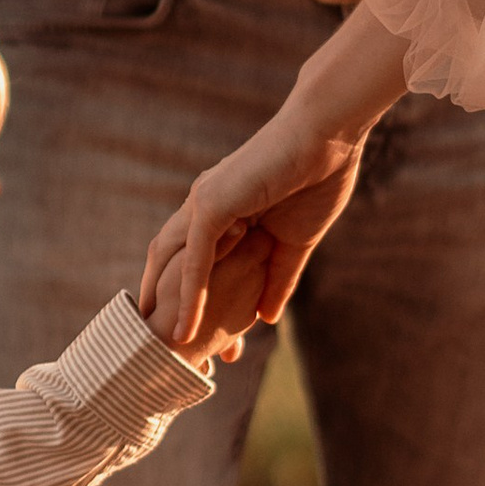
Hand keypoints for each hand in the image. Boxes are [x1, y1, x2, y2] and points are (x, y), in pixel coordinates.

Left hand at [141, 105, 367, 353]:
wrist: (330, 137)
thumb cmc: (319, 176)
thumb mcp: (295, 243)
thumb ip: (278, 278)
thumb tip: (267, 318)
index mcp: (222, 208)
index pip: (194, 259)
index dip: (187, 296)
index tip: (185, 334)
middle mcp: (204, 204)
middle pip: (171, 262)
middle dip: (162, 303)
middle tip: (154, 345)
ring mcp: (205, 203)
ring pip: (175, 264)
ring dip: (166, 307)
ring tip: (159, 349)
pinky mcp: (213, 204)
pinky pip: (195, 260)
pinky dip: (189, 296)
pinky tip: (185, 328)